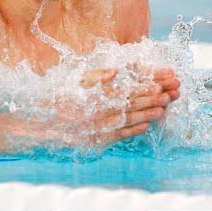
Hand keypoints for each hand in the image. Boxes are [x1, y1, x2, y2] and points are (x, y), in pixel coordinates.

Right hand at [39, 66, 179, 147]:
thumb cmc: (61, 97)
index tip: (158, 84)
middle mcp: (101, 111)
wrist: (43, 122)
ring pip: (128, 119)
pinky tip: (146, 126)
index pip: (126, 89)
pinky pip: (119, 134)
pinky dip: (133, 130)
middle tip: (168, 95)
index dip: (143, 87)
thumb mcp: (77, 81)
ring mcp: (100, 126)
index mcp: (97, 95)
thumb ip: (97, 76)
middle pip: (131, 104)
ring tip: (162, 109)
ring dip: (147, 114)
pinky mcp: (98, 138)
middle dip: (151, 99)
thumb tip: (116, 71)